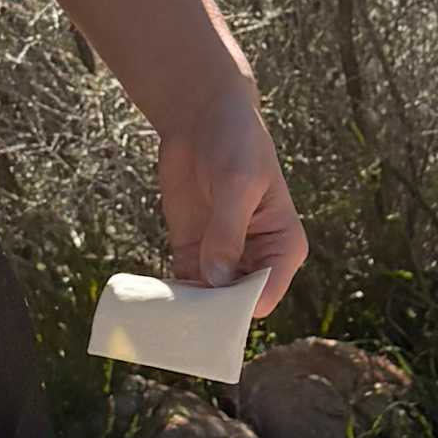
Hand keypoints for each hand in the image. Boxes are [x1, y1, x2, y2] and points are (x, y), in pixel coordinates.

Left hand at [155, 95, 304, 312]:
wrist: (202, 118)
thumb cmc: (235, 143)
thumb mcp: (237, 184)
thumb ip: (227, 232)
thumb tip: (216, 278)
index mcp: (283, 245)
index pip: (266, 294)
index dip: (239, 307)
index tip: (209, 310)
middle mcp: (257, 259)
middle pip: (236, 305)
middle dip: (212, 314)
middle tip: (181, 320)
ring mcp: (223, 258)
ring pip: (208, 301)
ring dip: (188, 309)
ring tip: (164, 314)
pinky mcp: (193, 252)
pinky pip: (183, 285)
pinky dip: (170, 295)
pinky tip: (154, 299)